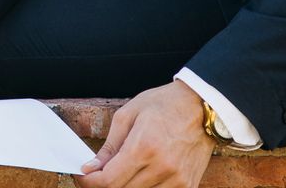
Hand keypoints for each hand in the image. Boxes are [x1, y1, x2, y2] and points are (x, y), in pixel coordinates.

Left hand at [79, 81, 215, 187]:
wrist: (202, 107)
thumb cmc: (164, 105)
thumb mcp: (128, 115)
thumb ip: (109, 146)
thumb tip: (91, 168)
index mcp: (144, 147)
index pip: (109, 181)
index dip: (89, 182)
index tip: (83, 176)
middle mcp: (162, 168)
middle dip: (104, 184)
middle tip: (98, 173)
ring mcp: (177, 180)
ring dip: (125, 186)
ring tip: (121, 171)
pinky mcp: (188, 186)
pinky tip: (141, 175)